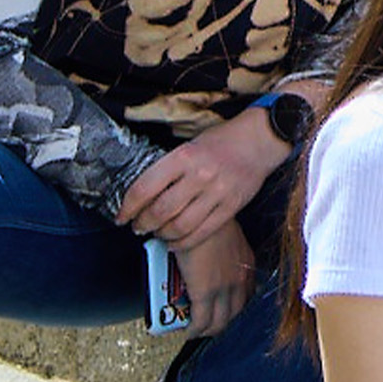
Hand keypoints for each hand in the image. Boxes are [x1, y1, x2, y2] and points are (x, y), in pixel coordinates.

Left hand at [119, 104, 287, 247]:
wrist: (260, 139)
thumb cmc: (222, 141)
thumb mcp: (190, 145)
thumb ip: (169, 169)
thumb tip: (144, 195)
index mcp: (184, 156)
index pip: (144, 188)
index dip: (128, 207)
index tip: (121, 217)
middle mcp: (199, 175)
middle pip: (160, 211)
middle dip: (143, 224)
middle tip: (138, 226)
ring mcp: (217, 192)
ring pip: (180, 226)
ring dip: (162, 235)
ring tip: (158, 233)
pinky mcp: (231, 207)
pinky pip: (202, 232)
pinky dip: (183, 242)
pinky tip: (175, 241)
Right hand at [170, 218, 257, 338]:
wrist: (197, 215)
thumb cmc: (206, 221)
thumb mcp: (226, 236)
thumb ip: (226, 250)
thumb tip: (213, 260)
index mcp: (247, 264)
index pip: (248, 296)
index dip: (235, 308)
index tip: (224, 312)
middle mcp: (240, 278)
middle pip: (235, 314)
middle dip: (221, 323)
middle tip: (206, 324)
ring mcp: (224, 288)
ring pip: (218, 322)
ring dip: (206, 330)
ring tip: (194, 329)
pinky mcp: (205, 293)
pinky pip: (200, 321)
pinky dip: (193, 330)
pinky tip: (186, 330)